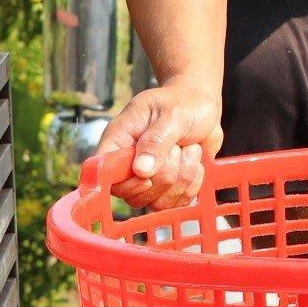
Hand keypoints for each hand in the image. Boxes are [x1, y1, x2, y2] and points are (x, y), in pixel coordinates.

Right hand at [105, 81, 222, 208]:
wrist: (203, 106)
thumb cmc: (184, 102)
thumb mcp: (173, 114)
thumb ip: (156, 140)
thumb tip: (141, 170)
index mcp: (119, 139)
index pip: (104, 173)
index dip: (124, 182)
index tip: (147, 174)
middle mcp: (129, 163)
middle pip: (134, 195)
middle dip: (166, 174)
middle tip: (177, 146)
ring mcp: (148, 179)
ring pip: (157, 202)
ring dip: (183, 177)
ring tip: (190, 149)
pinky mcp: (168, 188)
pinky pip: (176, 204)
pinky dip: (193, 185)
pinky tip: (196, 163)